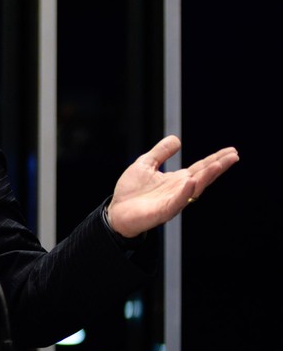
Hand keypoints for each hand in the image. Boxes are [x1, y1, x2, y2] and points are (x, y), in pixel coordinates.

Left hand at [107, 135, 238, 237]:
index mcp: (177, 180)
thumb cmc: (131, 190)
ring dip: (207, 177)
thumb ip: (160, 153)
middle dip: (218, 166)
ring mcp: (173, 201)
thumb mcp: (145, 164)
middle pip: (203, 176)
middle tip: (234, 155)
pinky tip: (191, 181)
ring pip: (194, 188)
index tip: (232, 151)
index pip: (200, 168)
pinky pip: (177, 201)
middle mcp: (180, 190)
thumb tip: (177, 139)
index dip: (215, 159)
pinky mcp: (163, 211)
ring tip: (218, 164)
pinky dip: (185, 192)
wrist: (116, 211)